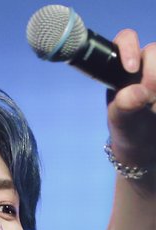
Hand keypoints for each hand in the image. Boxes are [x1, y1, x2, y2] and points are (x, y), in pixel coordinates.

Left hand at [107, 30, 155, 168]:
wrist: (146, 143)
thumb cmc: (128, 129)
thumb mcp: (121, 121)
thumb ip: (124, 107)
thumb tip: (135, 93)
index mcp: (122, 65)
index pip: (126, 39)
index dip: (129, 49)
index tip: (131, 69)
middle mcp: (144, 61)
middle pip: (154, 51)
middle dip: (152, 76)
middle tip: (148, 100)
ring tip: (154, 107)